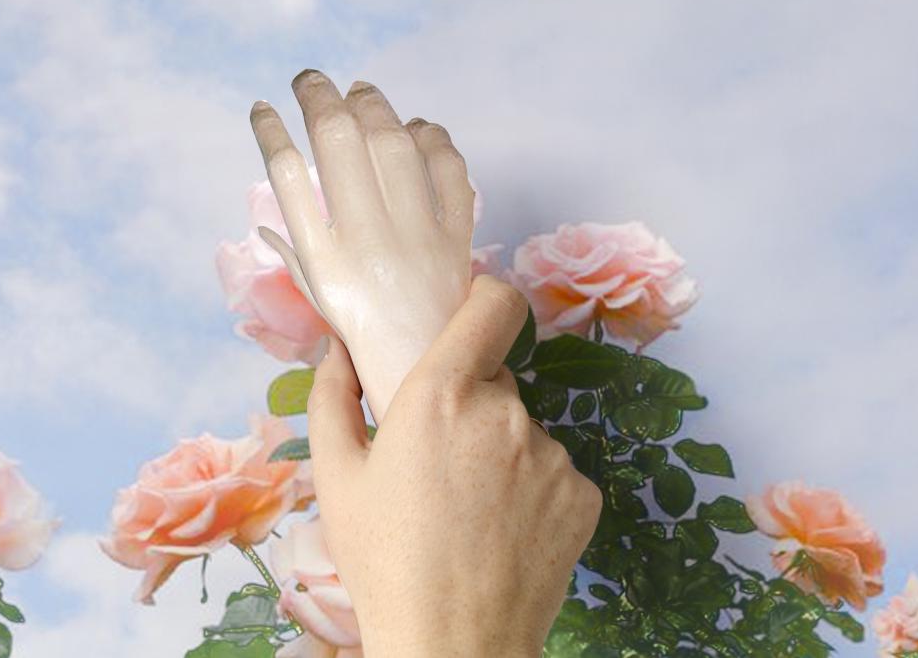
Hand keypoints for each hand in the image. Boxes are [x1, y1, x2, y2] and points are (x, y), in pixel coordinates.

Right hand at [249, 70, 475, 422]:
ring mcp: (416, 236)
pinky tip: (418, 128)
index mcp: (325, 259)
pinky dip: (434, 141)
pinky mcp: (456, 237)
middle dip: (320, 98)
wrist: (426, 372)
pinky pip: (449, 172)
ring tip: (360, 91)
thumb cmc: (364, 337)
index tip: (261, 107)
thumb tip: (264, 223)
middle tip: (310, 80)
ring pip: (392, 145)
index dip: (271, 132)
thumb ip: (293, 255)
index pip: (289, 176)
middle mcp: (367, 241)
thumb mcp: (319, 300)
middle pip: (340, 143)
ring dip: (373, 107)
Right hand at [306, 275, 603, 656]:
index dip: (483, 296)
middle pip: (496, 378)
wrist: (452, 646)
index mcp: (443, 394)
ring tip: (470, 511)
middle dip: (470, 403)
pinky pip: (554, 472)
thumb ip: (333, 396)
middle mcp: (506, 413)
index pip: (494, 302)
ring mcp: (553, 454)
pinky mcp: (584, 495)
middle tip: (440, 459)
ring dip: (500, 452)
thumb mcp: (336, 478)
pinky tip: (505, 533)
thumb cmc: (383, 561)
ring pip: (523, 431)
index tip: (467, 312)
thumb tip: (338, 346)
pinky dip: (532, 491)